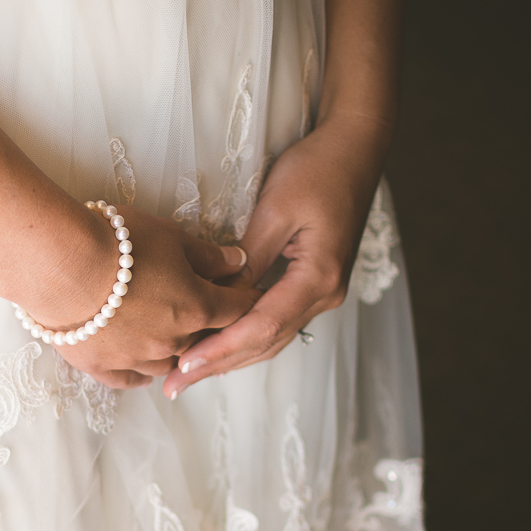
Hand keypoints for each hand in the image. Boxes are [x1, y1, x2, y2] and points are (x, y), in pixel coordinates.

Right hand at [20, 207, 257, 388]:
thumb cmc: (117, 243)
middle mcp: (172, 340)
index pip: (237, 308)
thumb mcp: (170, 236)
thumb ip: (208, 255)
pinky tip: (140, 366)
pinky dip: (139, 372)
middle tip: (196, 304)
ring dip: (172, 349)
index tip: (248, 293)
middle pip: (202, 338)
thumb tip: (239, 261)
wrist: (60, 266)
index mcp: (196, 307)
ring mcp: (137, 358)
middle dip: (204, 323)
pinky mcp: (102, 366)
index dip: (244, 298)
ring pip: (168, 363)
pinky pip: (129, 379)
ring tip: (166, 334)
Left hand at [161, 116, 386, 397]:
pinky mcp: (313, 283)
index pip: (261, 327)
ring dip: (230, 356)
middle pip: (266, 342)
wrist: (356, 147)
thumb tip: (221, 294)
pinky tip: (217, 344)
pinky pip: (275, 319)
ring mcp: (321, 291)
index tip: (183, 366)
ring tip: (187, 373)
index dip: (220, 349)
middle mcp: (324, 294)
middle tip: (174, 383)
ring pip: (271, 337)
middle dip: (219, 364)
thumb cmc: (317, 168)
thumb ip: (248, 256)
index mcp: (317, 278)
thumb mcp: (275, 208)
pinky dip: (244, 335)